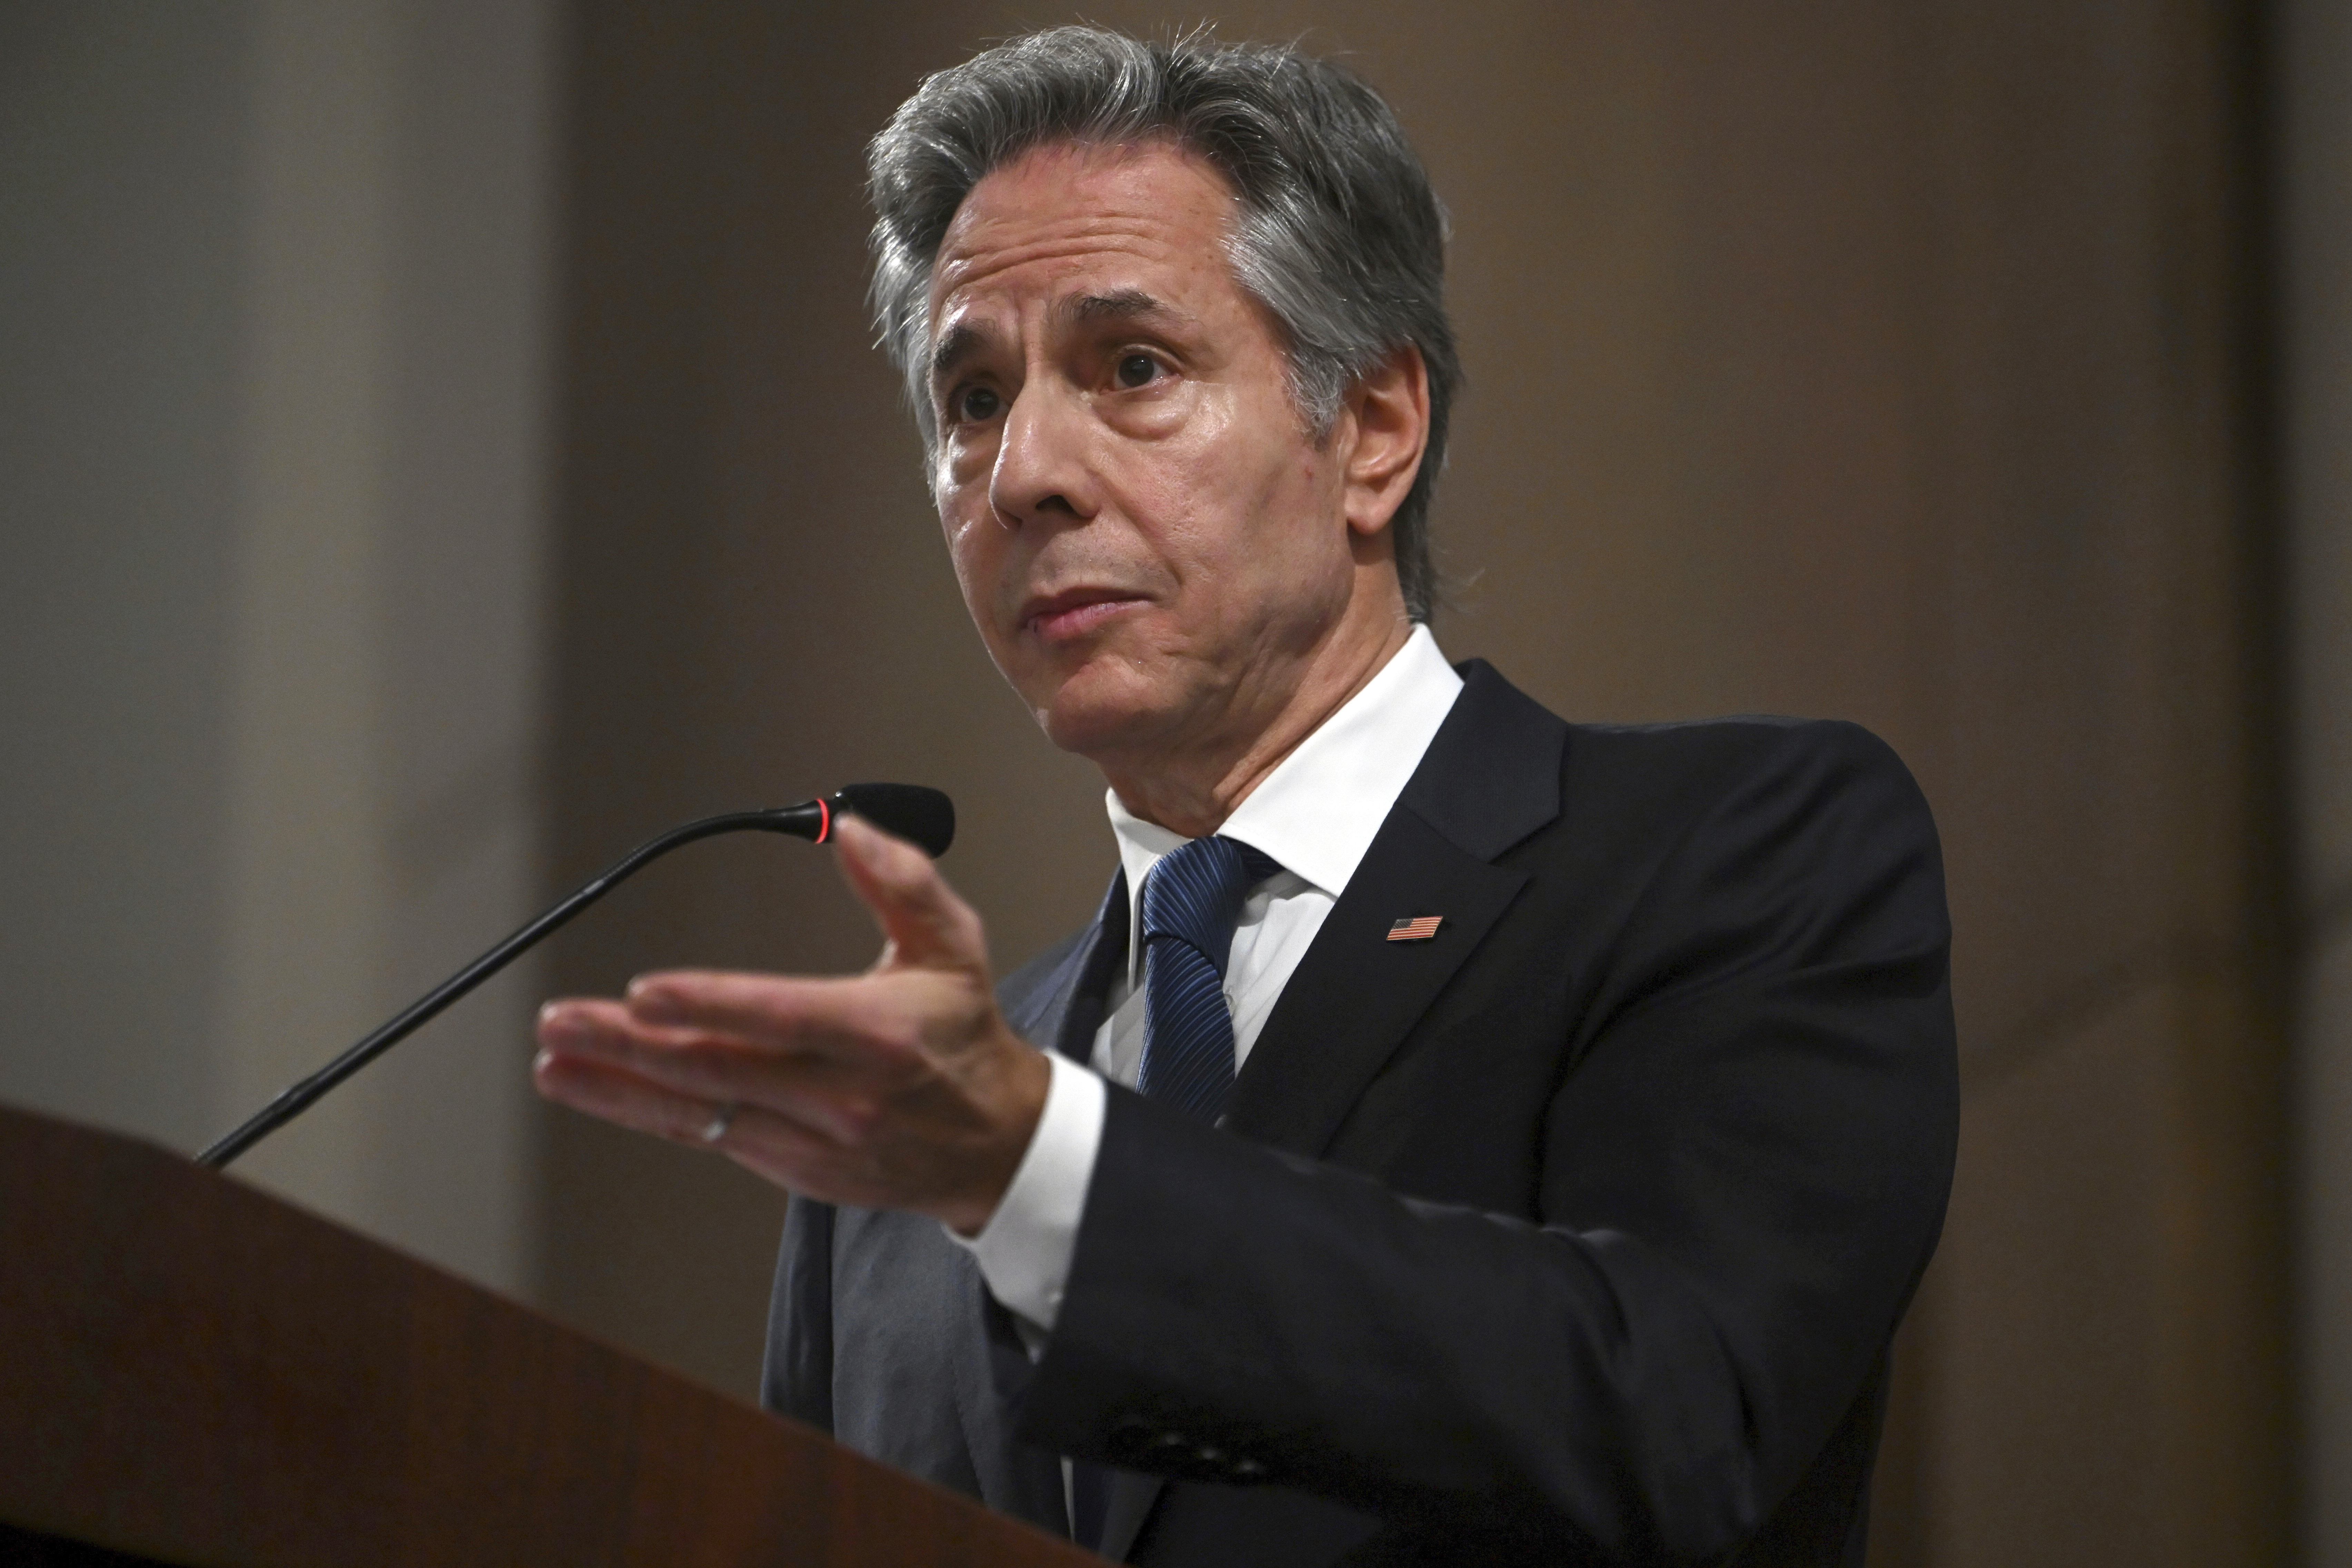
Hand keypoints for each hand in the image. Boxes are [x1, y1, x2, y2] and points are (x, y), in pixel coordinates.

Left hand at [530, 814, 1050, 1233]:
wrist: (996, 1143)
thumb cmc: (964, 1037)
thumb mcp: (955, 947)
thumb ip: (903, 882)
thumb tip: (851, 829)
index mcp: (879, 1034)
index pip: (781, 1016)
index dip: (707, 1004)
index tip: (645, 991)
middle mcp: (842, 1094)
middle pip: (719, 1067)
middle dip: (629, 1044)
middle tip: (564, 1021)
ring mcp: (814, 1140)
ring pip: (699, 1112)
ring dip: (618, 1086)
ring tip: (555, 1061)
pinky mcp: (794, 1168)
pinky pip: (709, 1138)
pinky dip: (648, 1113)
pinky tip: (601, 1090)